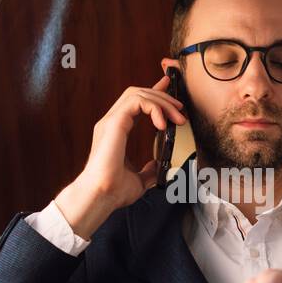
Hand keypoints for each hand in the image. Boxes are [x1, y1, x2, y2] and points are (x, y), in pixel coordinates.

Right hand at [55, 75, 186, 237]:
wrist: (101, 196)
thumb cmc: (113, 190)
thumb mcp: (139, 180)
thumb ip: (148, 171)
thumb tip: (157, 167)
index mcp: (116, 131)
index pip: (136, 102)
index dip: (154, 92)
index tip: (169, 86)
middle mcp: (112, 122)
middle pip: (138, 93)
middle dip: (163, 97)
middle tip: (181, 110)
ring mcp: (111, 121)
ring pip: (138, 93)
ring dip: (162, 102)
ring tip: (177, 118)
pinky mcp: (114, 122)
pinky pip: (137, 102)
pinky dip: (154, 108)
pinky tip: (163, 124)